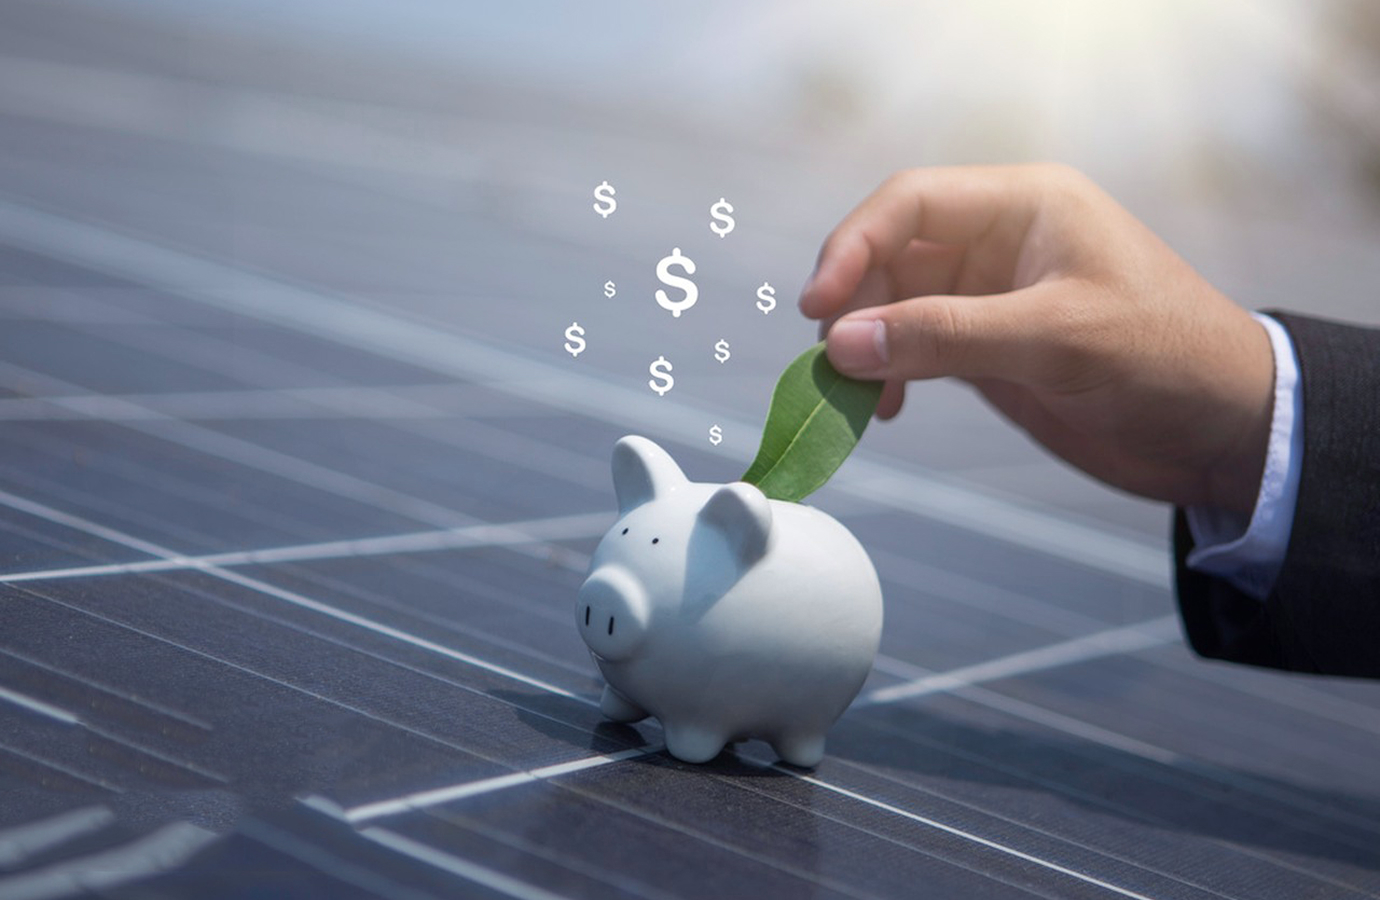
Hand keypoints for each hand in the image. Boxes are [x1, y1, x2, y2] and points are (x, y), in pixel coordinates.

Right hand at [799, 164, 1273, 513]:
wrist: (1223, 431)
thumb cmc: (1166, 360)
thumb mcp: (1056, 341)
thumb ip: (946, 338)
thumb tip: (842, 342)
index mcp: (1025, 206)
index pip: (910, 203)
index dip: (853, 246)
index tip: (819, 305)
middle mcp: (1001, 244)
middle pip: (892, 255)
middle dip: (856, 305)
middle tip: (832, 363)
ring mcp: (992, 299)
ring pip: (897, 307)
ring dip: (867, 348)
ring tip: (854, 397)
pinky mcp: (991, 351)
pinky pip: (916, 350)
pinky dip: (889, 376)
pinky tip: (885, 410)